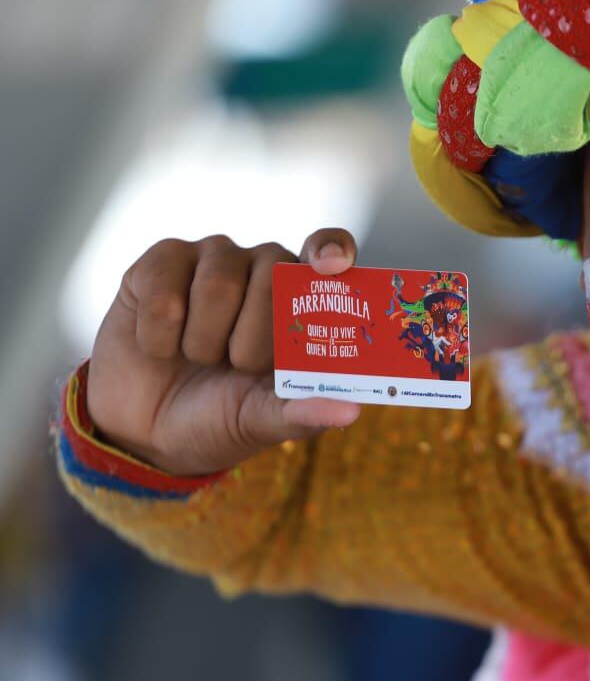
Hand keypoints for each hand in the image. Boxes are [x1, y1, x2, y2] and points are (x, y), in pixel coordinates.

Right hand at [86, 228, 362, 475]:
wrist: (147, 431)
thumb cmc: (220, 417)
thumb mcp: (263, 422)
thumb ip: (304, 413)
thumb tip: (352, 411)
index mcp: (303, 298)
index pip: (330, 249)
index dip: (331, 249)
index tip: (333, 265)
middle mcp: (262, 266)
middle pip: (272, 273)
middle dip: (254, 338)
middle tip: (238, 366)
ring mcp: (212, 258)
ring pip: (217, 285)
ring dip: (204, 343)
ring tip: (199, 359)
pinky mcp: (161, 262)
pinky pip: (163, 291)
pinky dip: (159, 339)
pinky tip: (160, 348)